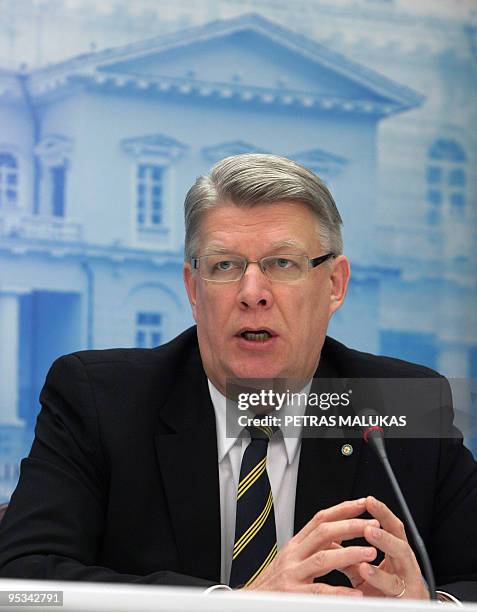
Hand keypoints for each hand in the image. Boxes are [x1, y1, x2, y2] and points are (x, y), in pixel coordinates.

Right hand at [243, 498, 377, 595]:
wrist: (249, 604)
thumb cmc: (274, 586)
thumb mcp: (292, 561)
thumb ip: (312, 549)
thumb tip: (338, 537)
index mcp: (295, 546)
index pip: (320, 519)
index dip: (342, 509)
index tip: (362, 504)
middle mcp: (293, 556)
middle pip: (323, 532)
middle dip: (350, 526)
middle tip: (372, 524)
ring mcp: (292, 574)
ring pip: (323, 558)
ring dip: (350, 554)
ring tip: (370, 553)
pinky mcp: (292, 594)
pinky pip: (320, 591)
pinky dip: (339, 592)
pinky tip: (355, 594)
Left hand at [336, 496, 428, 599]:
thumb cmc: (384, 593)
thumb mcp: (365, 573)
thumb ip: (351, 557)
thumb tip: (330, 541)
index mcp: (395, 554)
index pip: (390, 528)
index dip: (381, 513)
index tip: (368, 500)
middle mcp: (405, 563)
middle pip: (399, 536)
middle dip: (384, 519)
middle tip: (369, 510)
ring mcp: (408, 579)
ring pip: (402, 555)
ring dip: (385, 541)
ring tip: (368, 531)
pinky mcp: (407, 598)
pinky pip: (394, 585)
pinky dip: (379, 576)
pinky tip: (366, 568)